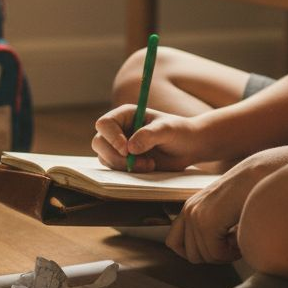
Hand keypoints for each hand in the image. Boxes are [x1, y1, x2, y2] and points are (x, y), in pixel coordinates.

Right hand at [91, 105, 206, 172]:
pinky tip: (148, 168)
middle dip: (115, 156)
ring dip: (123, 166)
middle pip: (99, 143)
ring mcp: (119, 146)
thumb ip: (150, 135)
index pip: (104, 124)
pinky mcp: (124, 161)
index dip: (111, 137)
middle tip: (137, 163)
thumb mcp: (168, 129)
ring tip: (149, 165)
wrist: (188, 147)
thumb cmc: (179, 132)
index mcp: (125, 115)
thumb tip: (130, 148)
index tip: (127, 150)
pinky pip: (114, 169)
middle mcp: (118, 129)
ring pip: (105, 158)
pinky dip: (128, 172)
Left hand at [166, 147, 287, 263]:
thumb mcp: (223, 211)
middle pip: (192, 256)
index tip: (214, 251)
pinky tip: (241, 238)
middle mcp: (189, 210)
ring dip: (225, 255)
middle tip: (232, 245)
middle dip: (215, 257)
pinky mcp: (207, 221)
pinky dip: (231, 253)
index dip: (194, 253)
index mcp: (190, 208)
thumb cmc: (248, 195)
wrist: (261, 175)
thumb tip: (205, 257)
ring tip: (238, 239)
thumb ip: (209, 229)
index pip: (173, 242)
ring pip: (205, 257)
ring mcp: (196, 215)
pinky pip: (216, 253)